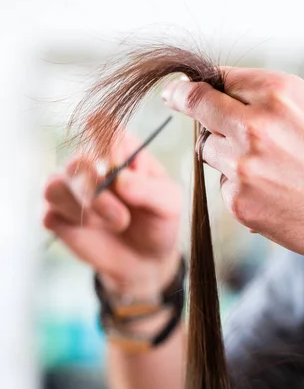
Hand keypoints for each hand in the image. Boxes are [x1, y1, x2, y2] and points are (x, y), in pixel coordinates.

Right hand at [43, 132, 181, 296]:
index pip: (103, 127)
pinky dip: (70, 224)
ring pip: (55, 185)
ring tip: (117, 224)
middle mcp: (91, 162)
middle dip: (99, 191)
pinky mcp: (57, 214)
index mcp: (120, 149)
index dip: (107, 144)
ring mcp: (71, 188)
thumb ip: (150, 189)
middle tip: (123, 218)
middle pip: (79, 160)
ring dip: (84, 208)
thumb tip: (119, 179)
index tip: (119, 168)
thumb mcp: (169, 204)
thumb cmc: (158, 222)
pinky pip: (48, 212)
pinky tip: (90, 231)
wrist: (144, 261)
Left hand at [161, 69, 303, 266]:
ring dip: (225, 156)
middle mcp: (256, 125)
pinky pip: (224, 187)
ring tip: (268, 169)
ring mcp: (245, 166)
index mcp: (280, 93)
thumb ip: (270, 102)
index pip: (218, 79)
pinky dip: (240, 190)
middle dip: (187, 105)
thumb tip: (226, 97)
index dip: (195, 84)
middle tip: (175, 100)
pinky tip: (274, 196)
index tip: (179, 89)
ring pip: (208, 152)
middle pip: (199, 109)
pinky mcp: (240, 202)